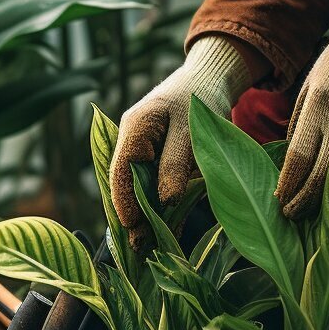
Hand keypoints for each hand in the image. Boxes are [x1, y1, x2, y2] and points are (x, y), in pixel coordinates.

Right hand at [110, 34, 255, 247]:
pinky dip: (157, 207)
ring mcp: (138, 151)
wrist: (207, 80)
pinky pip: (150, 187)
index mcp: (134, 128)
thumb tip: (165, 201)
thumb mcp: (192, 131)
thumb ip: (176, 164)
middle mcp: (129, 141)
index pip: (120, 170)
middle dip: (131, 216)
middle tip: (139, 249)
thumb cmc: (201, 99)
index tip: (132, 227)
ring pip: (135, 189)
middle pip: (124, 185)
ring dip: (143, 216)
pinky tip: (164, 231)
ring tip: (148, 247)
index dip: (123, 201)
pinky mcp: (151, 160)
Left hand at [276, 0, 328, 218]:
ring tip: (323, 214)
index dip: (288, 185)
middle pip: (324, 175)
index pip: (299, 157)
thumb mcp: (311, 85)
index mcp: (319, 106)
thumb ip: (301, 123)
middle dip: (306, 201)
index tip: (279, 201)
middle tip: (294, 216)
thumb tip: (292, 161)